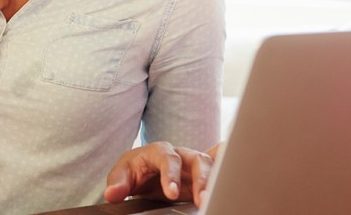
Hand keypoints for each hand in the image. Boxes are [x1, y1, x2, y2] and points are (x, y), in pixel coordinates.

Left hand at [104, 142, 221, 206]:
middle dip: (200, 179)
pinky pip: (220, 163)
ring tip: (212, 200)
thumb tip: (112, 194)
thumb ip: (117, 184)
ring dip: (213, 181)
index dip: (170, 175)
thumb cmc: (133, 170)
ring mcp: (193, 162)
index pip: (168, 159)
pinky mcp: (202, 173)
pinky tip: (238, 171)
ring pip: (210, 165)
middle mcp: (180, 153)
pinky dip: (230, 163)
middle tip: (202, 199)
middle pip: (196, 159)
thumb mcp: (121, 175)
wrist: (142, 171)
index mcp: (159, 151)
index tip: (171, 194)